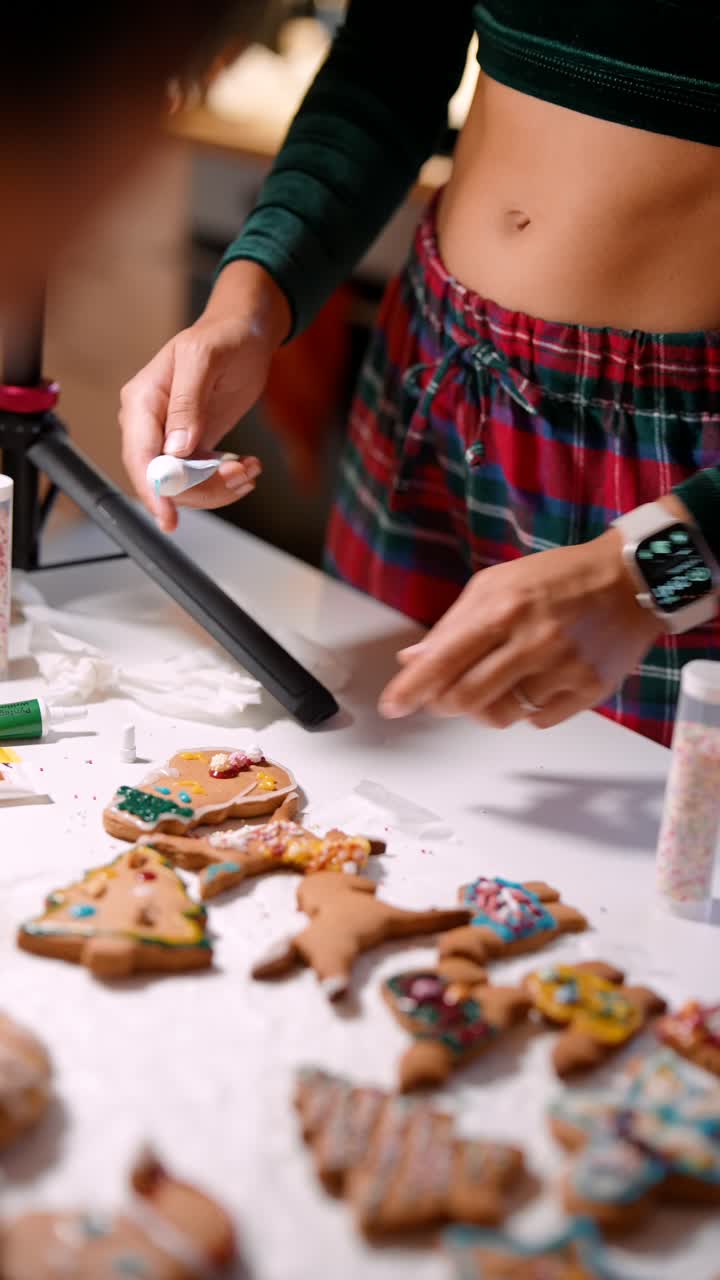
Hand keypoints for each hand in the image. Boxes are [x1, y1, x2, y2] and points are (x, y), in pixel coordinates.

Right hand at [119, 260, 290, 531]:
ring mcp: (171, 438)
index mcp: (142, 400)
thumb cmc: (224, 336)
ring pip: (186, 487)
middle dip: (203, 488)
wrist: (246, 333)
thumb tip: (176, 449)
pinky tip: (248, 465)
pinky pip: (203, 480)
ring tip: (250, 467)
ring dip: (220, 487)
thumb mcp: (205, 359)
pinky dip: (227, 481)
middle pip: (163, 480)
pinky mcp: (193, 446)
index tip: (168, 517)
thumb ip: (187, 402)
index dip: (153, 490)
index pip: (140, 456)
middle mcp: (150, 424)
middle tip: (240, 474)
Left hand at [378, 528, 660, 729]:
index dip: (411, 688)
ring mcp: (563, 669)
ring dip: (486, 709)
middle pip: (467, 699)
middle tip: (444, 698)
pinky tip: (536, 682)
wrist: (630, 579)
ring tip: (497, 683)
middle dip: (445, 704)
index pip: (444, 659)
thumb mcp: (497, 584)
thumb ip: (453, 624)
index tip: (392, 706)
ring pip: (502, 716)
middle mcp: (532, 641)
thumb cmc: (557, 578)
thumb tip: (413, 660)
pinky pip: (538, 721)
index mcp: (503, 608)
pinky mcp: (589, 690)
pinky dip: (527, 710)